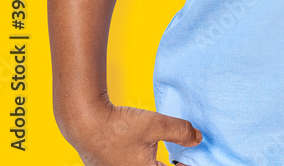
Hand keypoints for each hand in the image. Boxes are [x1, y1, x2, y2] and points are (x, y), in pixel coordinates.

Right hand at [59, 96, 202, 165]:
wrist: (85, 123)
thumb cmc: (118, 126)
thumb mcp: (155, 124)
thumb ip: (179, 131)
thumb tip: (198, 138)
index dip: (186, 165)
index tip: (193, 157)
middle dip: (172, 163)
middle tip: (182, 154)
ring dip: (157, 161)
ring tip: (166, 151)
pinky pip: (134, 165)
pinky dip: (144, 160)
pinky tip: (145, 149)